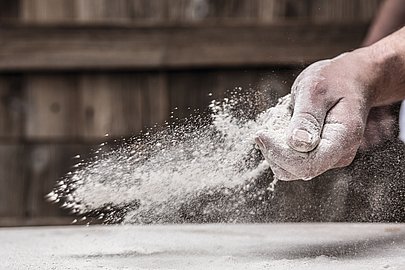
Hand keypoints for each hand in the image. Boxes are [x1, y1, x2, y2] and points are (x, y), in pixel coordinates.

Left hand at [255, 50, 376, 180]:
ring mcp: (329, 158)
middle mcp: (339, 155)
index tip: (261, 133)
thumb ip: (306, 118)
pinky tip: (283, 127)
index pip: (307, 165)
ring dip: (276, 149)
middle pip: (296, 170)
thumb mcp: (315, 91)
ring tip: (279, 122)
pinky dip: (280, 147)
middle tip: (266, 126)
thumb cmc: (334, 80)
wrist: (352, 80)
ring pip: (290, 168)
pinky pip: (291, 160)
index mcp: (343, 138)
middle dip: (274, 151)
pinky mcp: (319, 156)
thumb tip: (298, 144)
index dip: (280, 154)